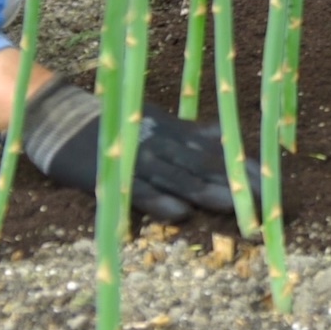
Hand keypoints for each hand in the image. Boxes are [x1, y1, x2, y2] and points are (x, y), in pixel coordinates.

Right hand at [23, 78, 260, 221]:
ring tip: (236, 208)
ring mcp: (135, 159)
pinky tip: (179, 213)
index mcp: (171, 131)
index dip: (243, 164)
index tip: (274, 180)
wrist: (56, 116)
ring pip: (176, 178)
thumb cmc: (112, 122)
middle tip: (268, 201)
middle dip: (236, 183)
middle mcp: (159, 143)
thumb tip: (223, 133)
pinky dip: (158, 201)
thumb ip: (186, 132)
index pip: (214, 148)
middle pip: (203, 165)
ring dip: (206, 193)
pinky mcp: (110, 176)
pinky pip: (137, 192)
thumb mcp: (153, 122)